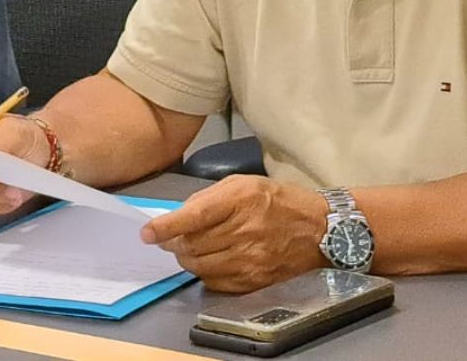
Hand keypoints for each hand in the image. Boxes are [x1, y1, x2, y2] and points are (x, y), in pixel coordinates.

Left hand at [141, 175, 326, 293]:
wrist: (320, 230)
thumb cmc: (279, 201)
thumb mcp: (245, 184)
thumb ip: (209, 199)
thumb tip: (176, 217)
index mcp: (241, 200)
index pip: (195, 216)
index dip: (167, 226)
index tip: (147, 233)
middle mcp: (245, 231)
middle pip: (192, 245)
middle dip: (173, 243)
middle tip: (171, 239)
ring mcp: (250, 259)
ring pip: (199, 265)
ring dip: (186, 258)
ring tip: (190, 249)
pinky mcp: (253, 280)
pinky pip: (214, 281)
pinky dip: (204, 272)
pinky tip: (211, 260)